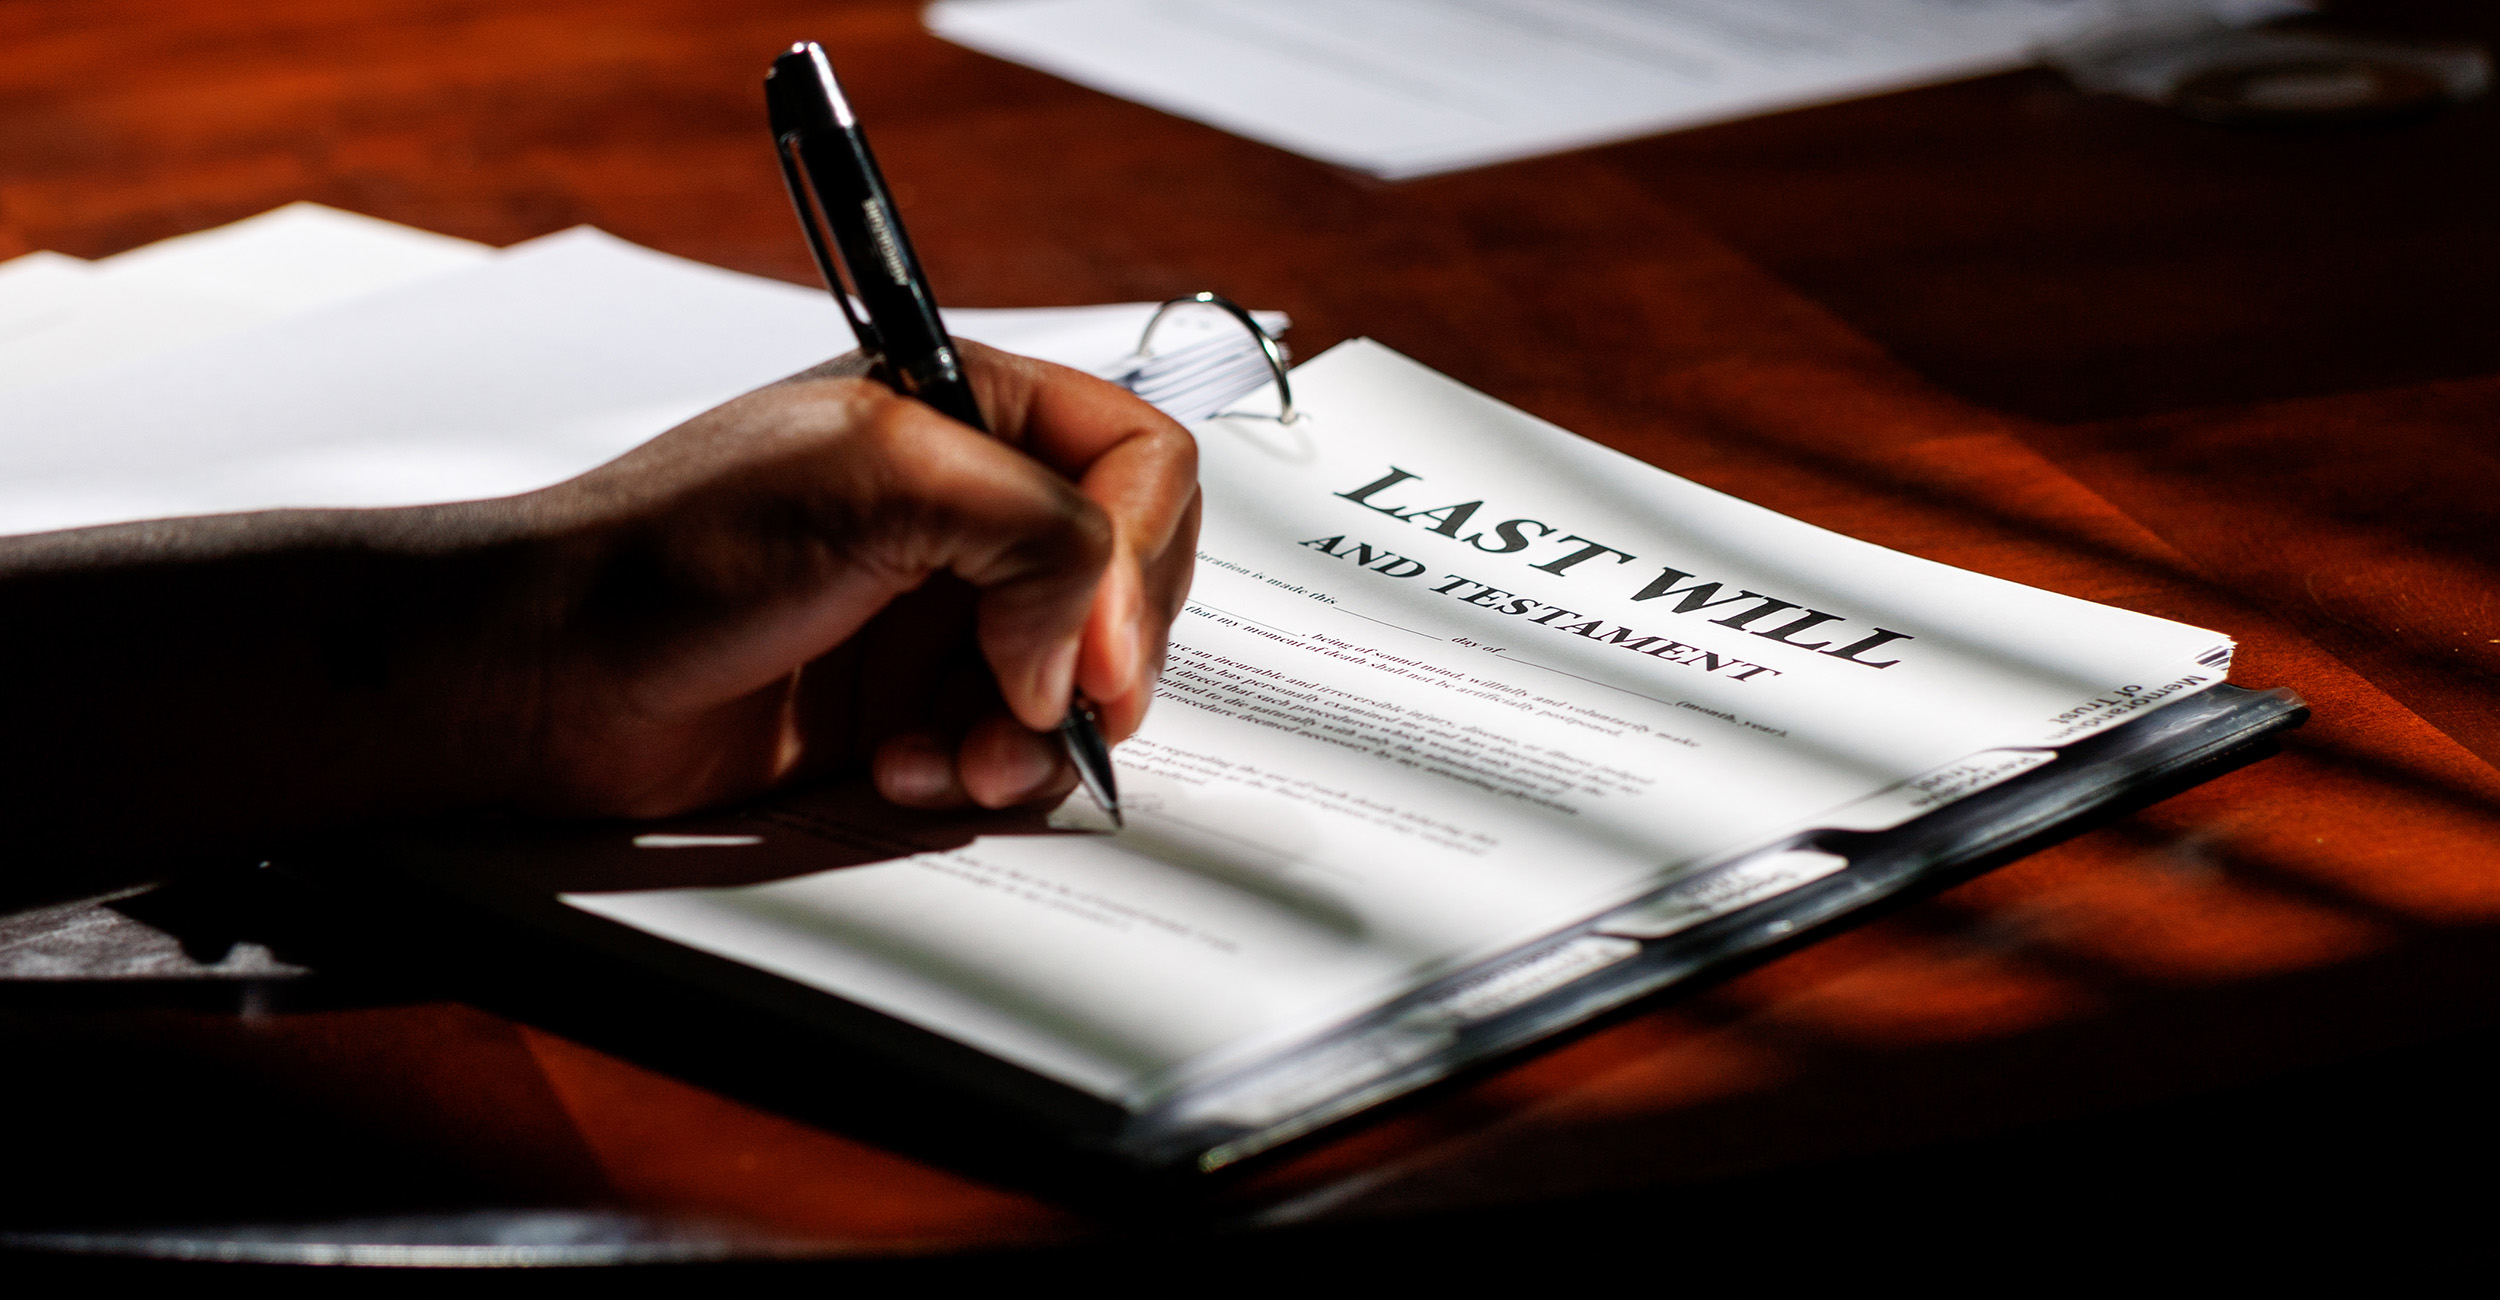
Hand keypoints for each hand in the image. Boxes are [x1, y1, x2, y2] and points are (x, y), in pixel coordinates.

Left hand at [508, 341, 1198, 818]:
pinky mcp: (915, 699)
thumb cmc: (675, 548)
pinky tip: (909, 770)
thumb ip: (1038, 530)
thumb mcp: (877, 480)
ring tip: (962, 758)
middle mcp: (971, 504)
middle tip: (1041, 709)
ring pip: (1083, 677)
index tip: (1087, 647)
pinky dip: (983, 770)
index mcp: (972, 411)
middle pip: (1130, 578)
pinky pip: (1014, 744)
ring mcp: (947, 606)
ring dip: (1036, 734)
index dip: (1137, 557)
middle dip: (1097, 661)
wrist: (552, 677)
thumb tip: (1093, 649)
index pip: (1140, 463)